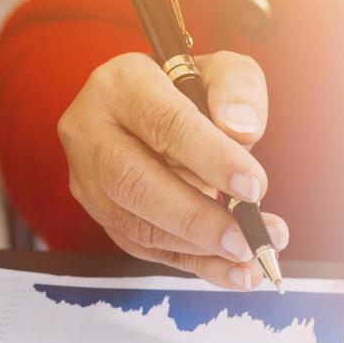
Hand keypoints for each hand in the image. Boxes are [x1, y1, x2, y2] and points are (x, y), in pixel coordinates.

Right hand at [57, 51, 290, 288]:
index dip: (211, 158)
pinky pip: (145, 248)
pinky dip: (194, 263)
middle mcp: (90, 131)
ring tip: (249, 255)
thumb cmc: (191, 90)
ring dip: (198, 247)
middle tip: (245, 238)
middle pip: (135, 182)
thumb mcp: (223, 72)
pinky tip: (233, 270)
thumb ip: (238, 90)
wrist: (157, 110)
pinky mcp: (102, 213)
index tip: (254, 186)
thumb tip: (241, 129)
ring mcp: (89, 178)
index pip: (164, 123)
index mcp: (120, 85)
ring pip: (136, 224)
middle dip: (196, 216)